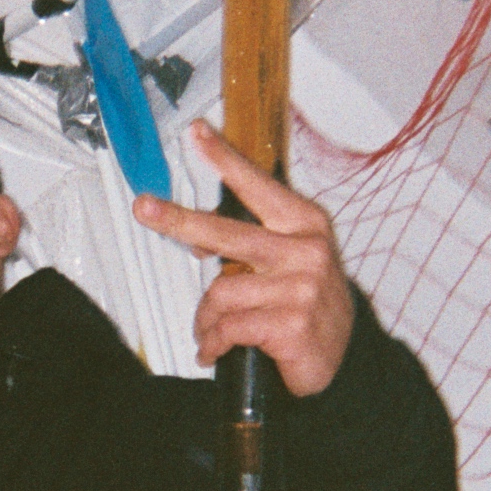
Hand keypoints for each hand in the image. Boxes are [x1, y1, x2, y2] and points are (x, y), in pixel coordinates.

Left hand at [132, 120, 356, 395]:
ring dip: (206, 320)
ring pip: (220, 293)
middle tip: (144, 208)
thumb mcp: (293, 261)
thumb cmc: (310, 304)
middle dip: (178, 221)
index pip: (257, 185)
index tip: (198, 134)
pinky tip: (216, 350)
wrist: (347, 357)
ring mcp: (300, 287)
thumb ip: (251, 244)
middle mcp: (305, 250)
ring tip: (211, 332)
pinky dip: (213, 343)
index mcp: (304, 224)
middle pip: (226, 233)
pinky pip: (228, 328)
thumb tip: (198, 243)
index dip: (225, 159)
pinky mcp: (291, 324)